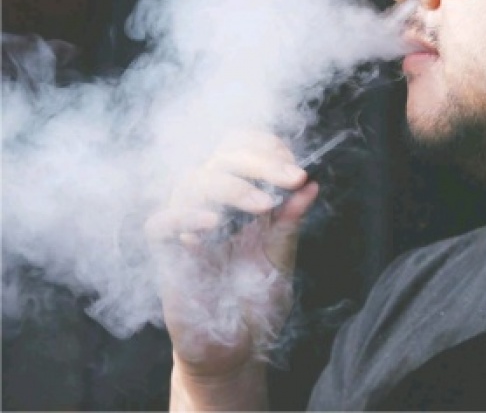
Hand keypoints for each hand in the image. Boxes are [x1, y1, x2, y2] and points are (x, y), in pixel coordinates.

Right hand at [146, 131, 317, 406]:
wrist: (235, 351)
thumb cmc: (255, 301)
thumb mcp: (281, 256)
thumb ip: (290, 221)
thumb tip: (311, 186)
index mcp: (240, 196)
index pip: (241, 148)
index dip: (267, 149)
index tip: (296, 171)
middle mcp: (211, 203)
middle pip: (222, 157)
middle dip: (261, 162)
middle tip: (292, 178)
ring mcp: (187, 225)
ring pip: (194, 181)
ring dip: (232, 186)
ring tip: (264, 205)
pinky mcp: (167, 253)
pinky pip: (162, 222)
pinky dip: (185, 215)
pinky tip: (213, 223)